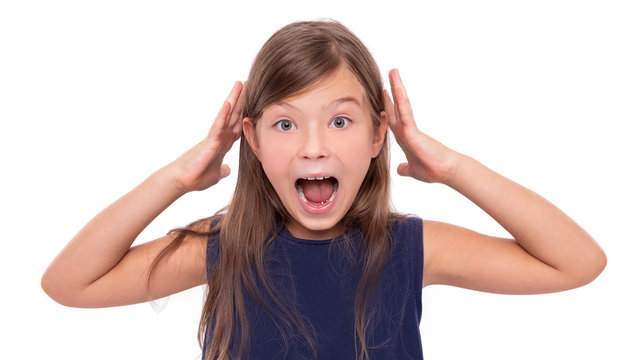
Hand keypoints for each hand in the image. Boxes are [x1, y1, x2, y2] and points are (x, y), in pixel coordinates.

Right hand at [166, 81, 245, 192]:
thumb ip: (222, 170)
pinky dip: (223, 114)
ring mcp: (215, 137)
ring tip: (240, 83)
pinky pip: (218, 125)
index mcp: (224, 143)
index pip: (238, 124)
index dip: (246, 112)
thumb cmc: (196, 177)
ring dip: (234, 99)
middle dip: (242, 99)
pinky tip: (228, 103)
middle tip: (249, 82)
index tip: (254, 101)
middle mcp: (220, 137)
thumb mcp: (216, 175)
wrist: (182, 181)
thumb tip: (227, 170)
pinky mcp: (210, 141)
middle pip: (234, 114)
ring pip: (227, 114)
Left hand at [385, 69, 459, 183]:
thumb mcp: (413, 170)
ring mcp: (410, 129)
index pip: (393, 118)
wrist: (444, 171)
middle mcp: (407, 130)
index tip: (383, 94)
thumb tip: (400, 169)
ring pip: (401, 105)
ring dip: (397, 88)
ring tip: (393, 72)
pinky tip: (396, 90)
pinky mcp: (413, 132)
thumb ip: (405, 168)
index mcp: (405, 137)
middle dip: (392, 91)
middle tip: (390, 74)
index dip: (388, 106)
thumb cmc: (432, 169)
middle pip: (397, 106)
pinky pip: (405, 114)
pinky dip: (400, 102)